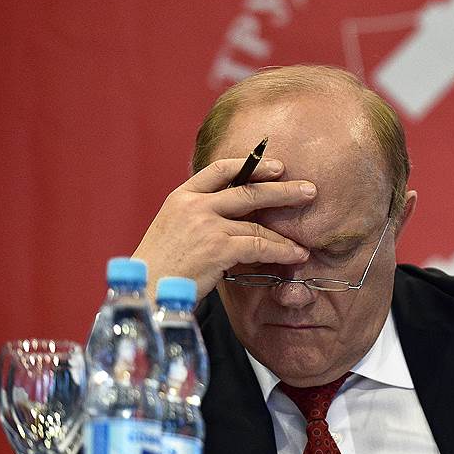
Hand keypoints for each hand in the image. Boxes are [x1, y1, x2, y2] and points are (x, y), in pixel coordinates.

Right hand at [133, 158, 314, 300]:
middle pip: (248, 190)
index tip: (276, 166)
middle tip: (308, 190)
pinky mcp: (218, 247)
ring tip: (304, 243)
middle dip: (283, 190)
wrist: (145, 289)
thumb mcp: (174, 230)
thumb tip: (235, 218)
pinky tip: (295, 255)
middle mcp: (194, 205)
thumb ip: (200, 217)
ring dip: (285, 234)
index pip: (220, 170)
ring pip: (257, 224)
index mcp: (181, 197)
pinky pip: (260, 245)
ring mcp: (206, 224)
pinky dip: (281, 251)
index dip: (251, 165)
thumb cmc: (161, 267)